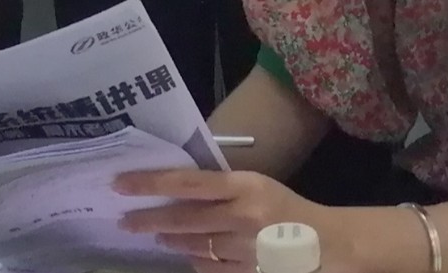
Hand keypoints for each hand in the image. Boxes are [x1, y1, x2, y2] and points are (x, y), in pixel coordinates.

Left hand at [115, 168, 356, 271]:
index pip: (187, 183)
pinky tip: (184, 252)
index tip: (122, 184)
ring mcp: (243, 249)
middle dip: (148, 218)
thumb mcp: (256, 184)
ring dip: (169, 238)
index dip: (151, 183)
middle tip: (124, 219)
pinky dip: (193, 259)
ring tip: (152, 232)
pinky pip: (208, 267)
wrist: (326, 242)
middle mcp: (241, 216)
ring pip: (192, 245)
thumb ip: (222, 187)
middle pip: (183, 218)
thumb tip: (179, 188)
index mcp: (244, 186)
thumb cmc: (287, 206)